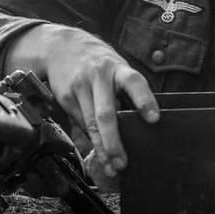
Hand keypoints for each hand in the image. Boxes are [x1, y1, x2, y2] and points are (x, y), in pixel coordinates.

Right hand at [13, 26, 158, 176]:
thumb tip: (139, 123)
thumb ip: (125, 90)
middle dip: (114, 142)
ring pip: (91, 124)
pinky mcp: (65, 98)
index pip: (134, 82)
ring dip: (102, 149)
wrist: (60, 47)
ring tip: (111, 166)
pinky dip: (90, 139)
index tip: (154, 119)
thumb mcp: (115, 66)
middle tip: (122, 162)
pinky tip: (98, 151)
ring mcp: (79, 88)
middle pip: (106, 114)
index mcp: (116, 68)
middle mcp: (97, 77)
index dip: (144, 100)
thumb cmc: (96, 61)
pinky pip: (80, 123)